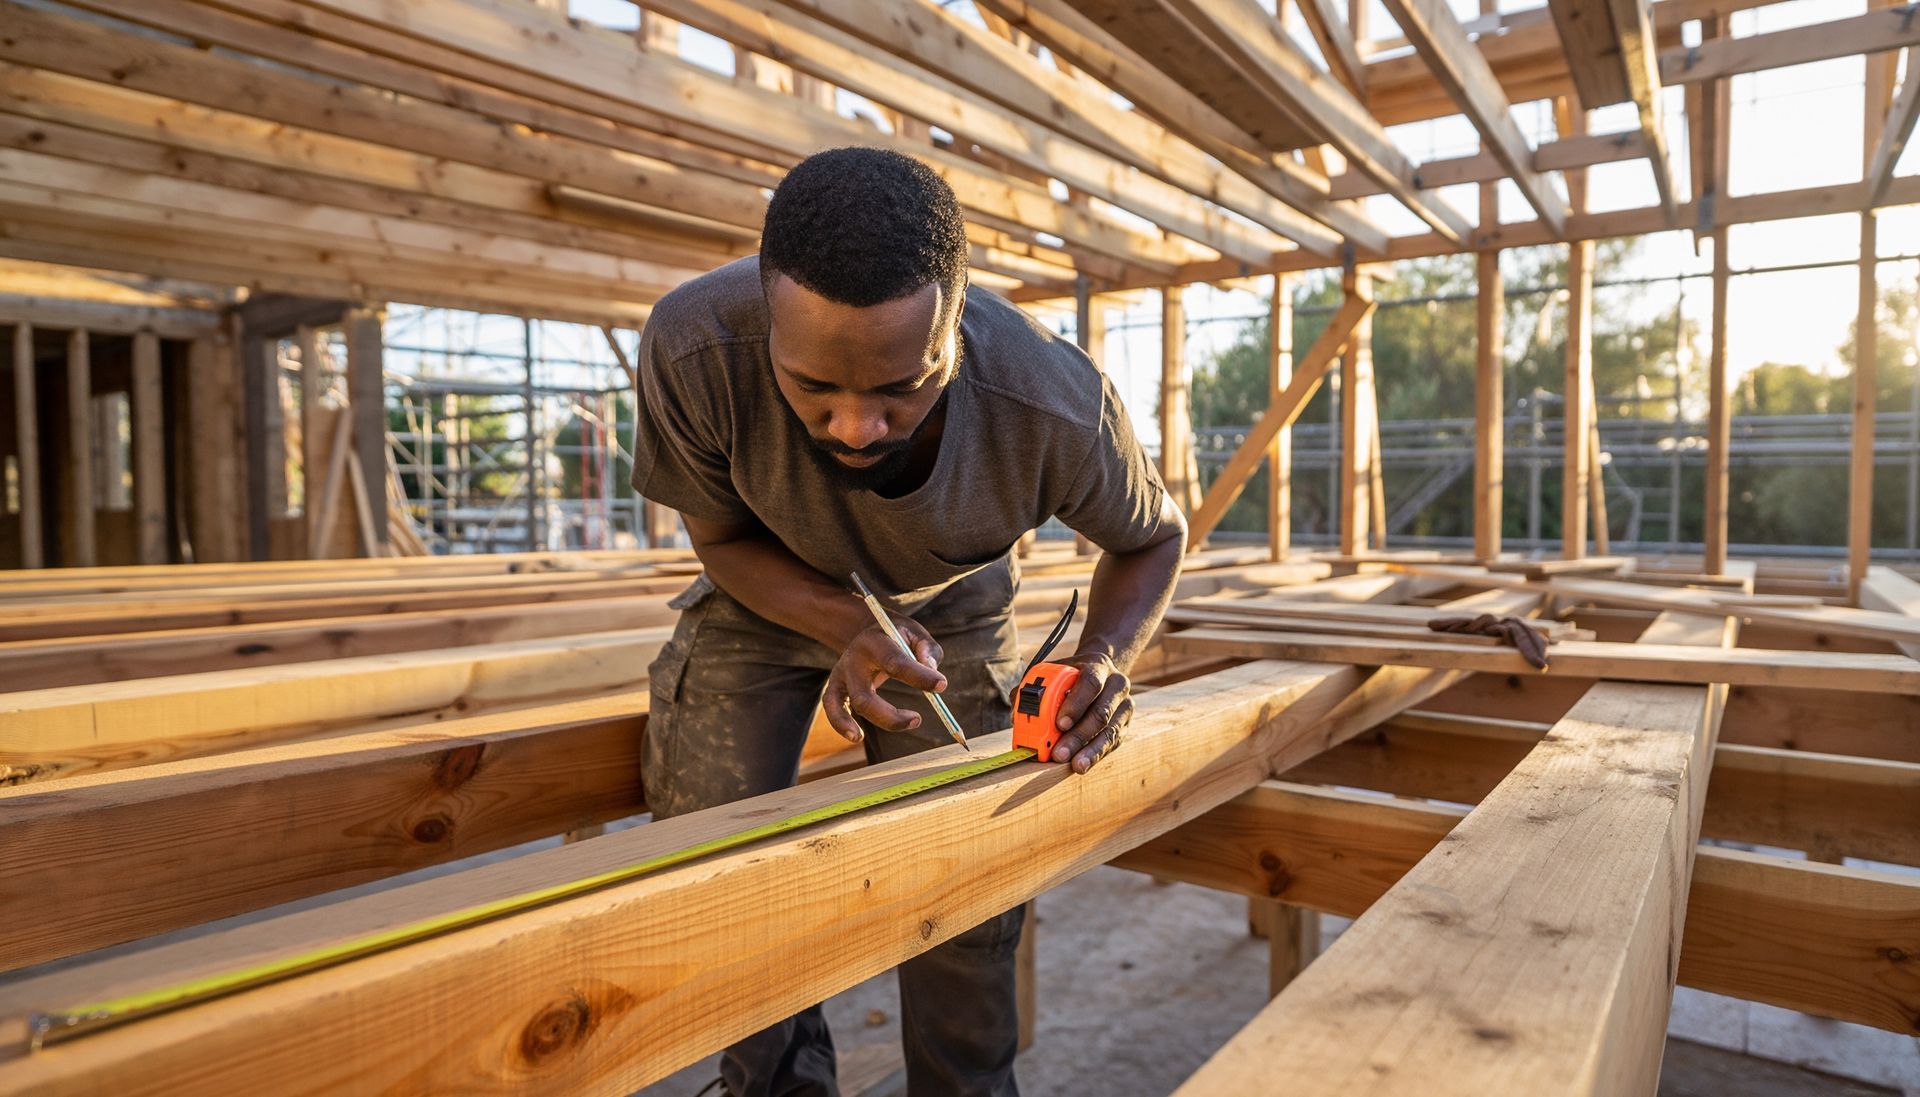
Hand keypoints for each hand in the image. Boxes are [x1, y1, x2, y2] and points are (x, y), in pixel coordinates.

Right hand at [821, 617, 945, 743]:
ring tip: (902, 726)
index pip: (896, 662)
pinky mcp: (835, 686)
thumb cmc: (895, 634)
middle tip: (918, 719)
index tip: (941, 686)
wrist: (864, 630)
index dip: (919, 676)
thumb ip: (926, 648)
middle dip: (892, 714)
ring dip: (878, 720)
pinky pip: (832, 708)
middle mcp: (853, 659)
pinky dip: (841, 724)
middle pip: (866, 694)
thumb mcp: (913, 632)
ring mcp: (841, 674)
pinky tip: (857, 737)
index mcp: (875, 642)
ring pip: (854, 705)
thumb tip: (931, 669)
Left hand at [1046, 651, 1132, 773]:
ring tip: (1075, 765)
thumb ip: (1034, 689)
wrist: (1101, 674)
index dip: (1076, 704)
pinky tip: (1084, 764)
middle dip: (1079, 735)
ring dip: (1090, 750)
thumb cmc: (1072, 676)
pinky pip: (1112, 743)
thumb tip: (1017, 713)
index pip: (1090, 683)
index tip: (1059, 724)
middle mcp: (1116, 685)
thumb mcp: (1055, 673)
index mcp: (1098, 667)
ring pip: (1110, 731)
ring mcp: (1124, 706)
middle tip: (1059, 753)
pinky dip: (1096, 755)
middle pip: (1100, 713)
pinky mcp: (1125, 725)